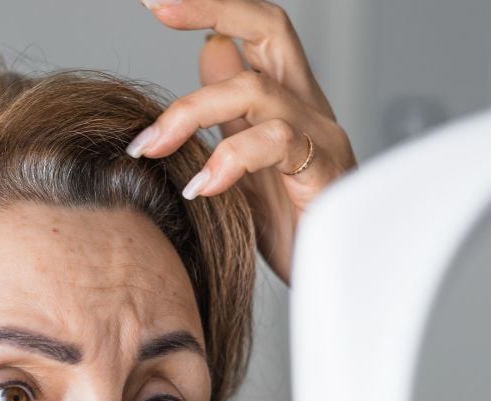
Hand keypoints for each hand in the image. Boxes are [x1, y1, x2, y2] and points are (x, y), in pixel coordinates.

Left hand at [132, 0, 358, 284]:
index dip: (211, 7)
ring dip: (191, 111)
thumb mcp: (246, 161)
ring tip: (152, 147)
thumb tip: (209, 50)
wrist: (338, 283)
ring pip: (255, 90)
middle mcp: (306, 107)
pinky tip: (202, 186)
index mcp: (286, 99)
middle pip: (271, 26)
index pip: (255, 30)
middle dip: (212, 6)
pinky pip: (276, 145)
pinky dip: (230, 159)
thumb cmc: (294, 229)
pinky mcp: (323, 174)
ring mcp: (319, 137)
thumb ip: (229, 110)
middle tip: (156, 4)